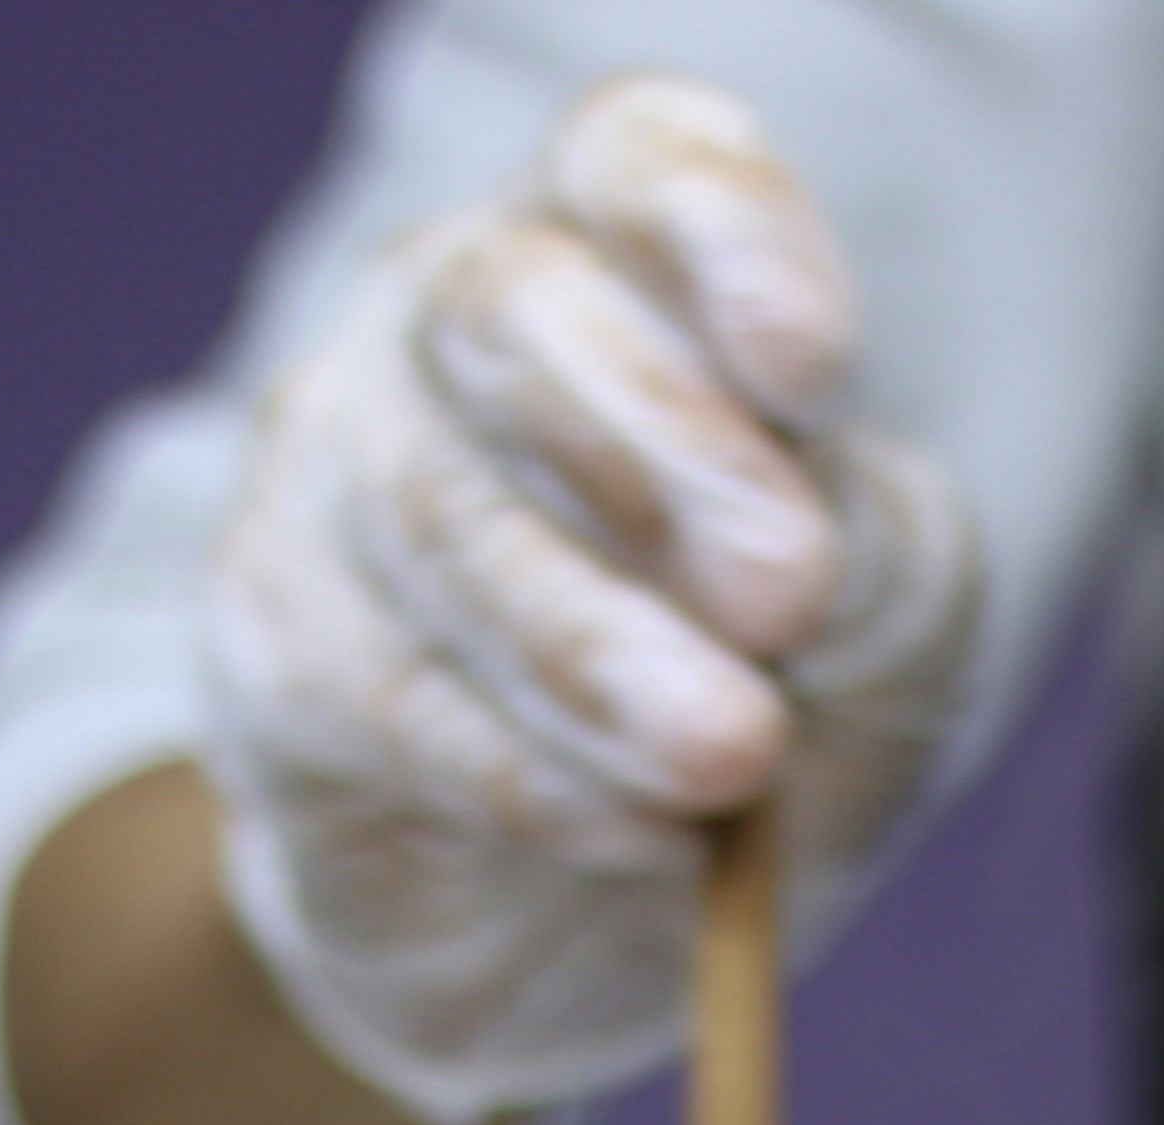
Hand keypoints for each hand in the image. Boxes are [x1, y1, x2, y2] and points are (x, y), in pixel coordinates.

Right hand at [200, 73, 983, 1124]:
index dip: (724, 235)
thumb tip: (831, 553)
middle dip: (661, 446)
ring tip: (728, 754)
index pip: (638, 162)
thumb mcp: (882, 629)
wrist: (579, 923)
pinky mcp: (276, 649)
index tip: (816, 370)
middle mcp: (448, 318)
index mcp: (616, 253)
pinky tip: (639, 830)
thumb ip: (888, 560)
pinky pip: (388, 695)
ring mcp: (337, 470)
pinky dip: (527, 773)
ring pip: (440, 517)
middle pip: (511, 309)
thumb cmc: (751, 696)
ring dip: (594, 646)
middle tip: (786, 589)